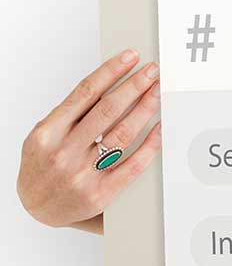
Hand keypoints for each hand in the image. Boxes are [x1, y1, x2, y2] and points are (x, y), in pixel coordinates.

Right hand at [17, 50, 162, 232]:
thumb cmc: (43, 166)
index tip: (129, 57)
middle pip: (108, 110)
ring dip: (145, 109)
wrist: (37, 208)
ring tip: (157, 92)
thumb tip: (109, 85)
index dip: (110, 72)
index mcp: (47, 132)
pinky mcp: (101, 193)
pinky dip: (150, 144)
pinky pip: (133, 164)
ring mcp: (83, 173)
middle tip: (152, 71)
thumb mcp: (44, 136)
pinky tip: (160, 128)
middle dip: (133, 86)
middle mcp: (64, 151)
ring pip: (122, 133)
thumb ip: (70, 115)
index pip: (85, 93)